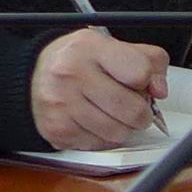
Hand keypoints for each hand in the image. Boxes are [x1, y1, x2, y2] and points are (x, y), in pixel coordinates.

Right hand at [30, 27, 168, 149]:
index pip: (140, 71)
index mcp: (90, 48)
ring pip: (119, 133)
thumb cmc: (78, 62)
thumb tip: (160, 90)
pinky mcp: (57, 129)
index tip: (141, 83)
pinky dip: (103, 138)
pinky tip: (95, 122)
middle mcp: (72, 74)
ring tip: (113, 113)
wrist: (32, 76)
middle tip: (134, 107)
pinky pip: (99, 144)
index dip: (148, 81)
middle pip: (133, 109)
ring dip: (123, 128)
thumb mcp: (112, 46)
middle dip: (142, 113)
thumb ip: (148, 61)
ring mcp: (62, 104)